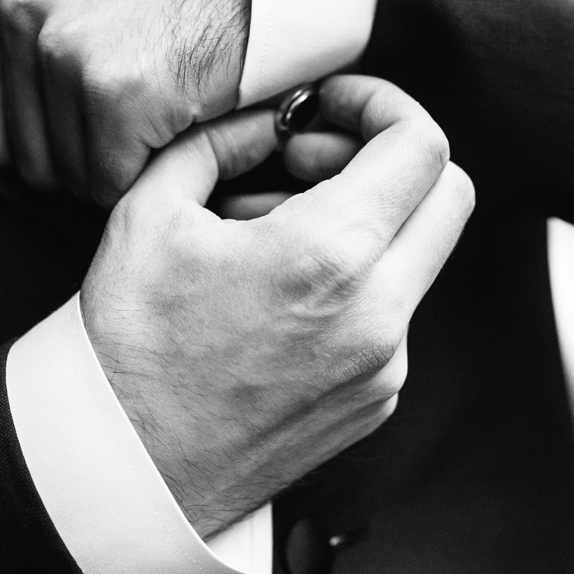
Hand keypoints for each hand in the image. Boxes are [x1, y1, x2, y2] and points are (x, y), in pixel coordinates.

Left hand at [0, 0, 249, 205]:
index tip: (95, 138)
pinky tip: (175, 131)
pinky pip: (113, 181)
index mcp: (10, 3)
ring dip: (121, 172)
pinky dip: (149, 175)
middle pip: (29, 165)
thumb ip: (32, 58)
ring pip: (72, 179)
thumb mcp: (85, 5)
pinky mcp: (114, 92)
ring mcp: (68, 56)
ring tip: (158, 124)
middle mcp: (27, 23)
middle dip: (85, 167)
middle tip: (137, 133)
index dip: (49, 155)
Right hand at [81, 76, 474, 537]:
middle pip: (449, 197)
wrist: (124, 468)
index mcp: (328, 256)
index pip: (422, 147)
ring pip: (418, 257)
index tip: (333, 108)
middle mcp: (378, 316)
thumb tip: (275, 119)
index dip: (383, 105)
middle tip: (308, 163)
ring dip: (365, 223)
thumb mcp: (151, 211)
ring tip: (268, 233)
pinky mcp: (377, 402)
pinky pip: (393, 314)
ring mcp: (385, 366)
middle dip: (390, 158)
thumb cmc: (126, 343)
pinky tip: (278, 293)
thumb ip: (224, 139)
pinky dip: (354, 283)